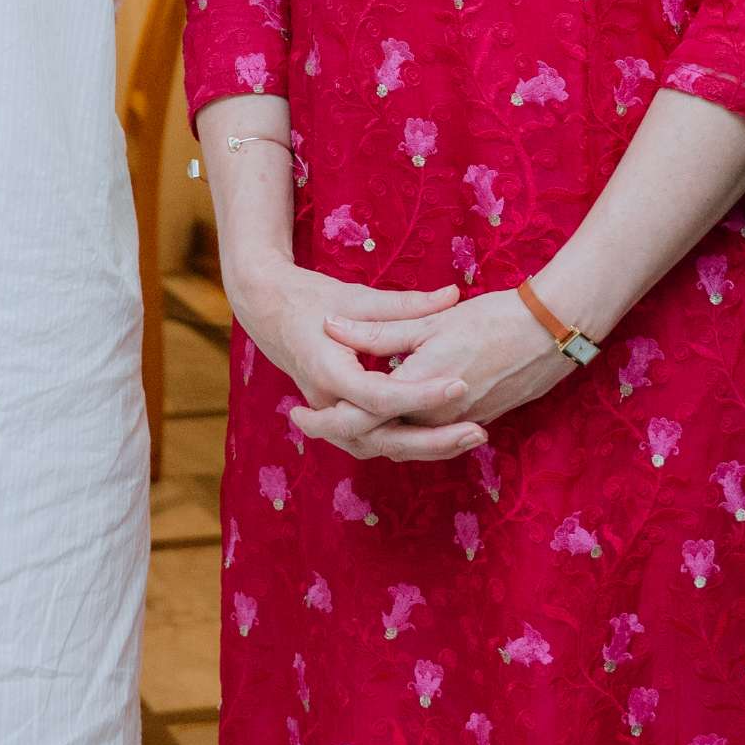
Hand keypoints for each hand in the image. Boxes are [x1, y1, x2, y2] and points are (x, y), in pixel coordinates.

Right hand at [232, 261, 475, 463]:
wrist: (268, 312)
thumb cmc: (310, 299)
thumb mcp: (356, 297)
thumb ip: (406, 304)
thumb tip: (453, 296)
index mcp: (328, 371)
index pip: (381, 397)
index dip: (422, 394)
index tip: (460, 384)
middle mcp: (327, 403)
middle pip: (382, 438)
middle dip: (432, 441)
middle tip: (477, 432)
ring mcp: (331, 415)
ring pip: (380, 447)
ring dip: (424, 448)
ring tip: (471, 437)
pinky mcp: (339, 418)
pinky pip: (375, 440)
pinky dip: (408, 442)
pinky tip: (446, 436)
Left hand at [320, 288, 576, 451]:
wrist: (552, 333)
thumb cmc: (493, 318)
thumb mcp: (431, 321)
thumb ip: (380, 332)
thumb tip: (331, 328)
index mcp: (421, 388)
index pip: (361, 418)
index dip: (326, 420)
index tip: (298, 413)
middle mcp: (437, 417)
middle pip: (376, 439)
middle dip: (338, 433)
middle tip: (305, 418)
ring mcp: (457, 423)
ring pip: (401, 442)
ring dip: (367, 434)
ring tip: (334, 419)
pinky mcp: (473, 420)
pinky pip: (425, 437)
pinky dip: (399, 431)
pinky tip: (385, 413)